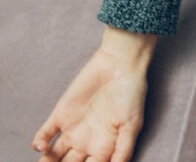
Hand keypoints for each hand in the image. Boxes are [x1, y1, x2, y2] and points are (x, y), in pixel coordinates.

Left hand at [34, 27, 154, 161]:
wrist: (120, 65)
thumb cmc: (132, 94)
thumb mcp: (133, 124)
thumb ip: (123, 149)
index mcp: (104, 147)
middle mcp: (86, 141)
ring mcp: (72, 129)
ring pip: (54, 155)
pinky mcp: (61, 115)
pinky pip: (45, 134)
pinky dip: (39, 143)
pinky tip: (41, 148)